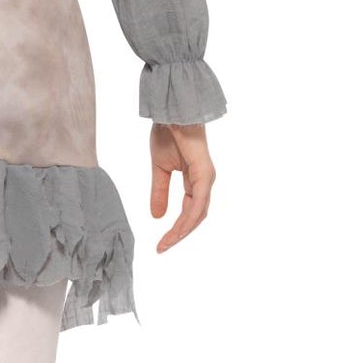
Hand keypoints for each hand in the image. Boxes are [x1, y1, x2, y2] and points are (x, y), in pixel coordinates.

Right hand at [150, 122, 214, 252]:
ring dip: (183, 230)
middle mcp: (204, 182)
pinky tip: (178, 229)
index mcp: (195, 181)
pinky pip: (197, 202)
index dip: (176, 229)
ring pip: (198, 213)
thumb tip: (157, 217)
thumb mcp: (159, 170)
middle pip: (195, 217)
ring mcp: (206, 178)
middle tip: (162, 248)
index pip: (188, 212)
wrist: (170, 114)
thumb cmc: (167, 134)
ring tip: (167, 243)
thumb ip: (159, 192)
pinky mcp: (204, 173)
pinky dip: (188, 218)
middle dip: (179, 234)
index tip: (160, 244)